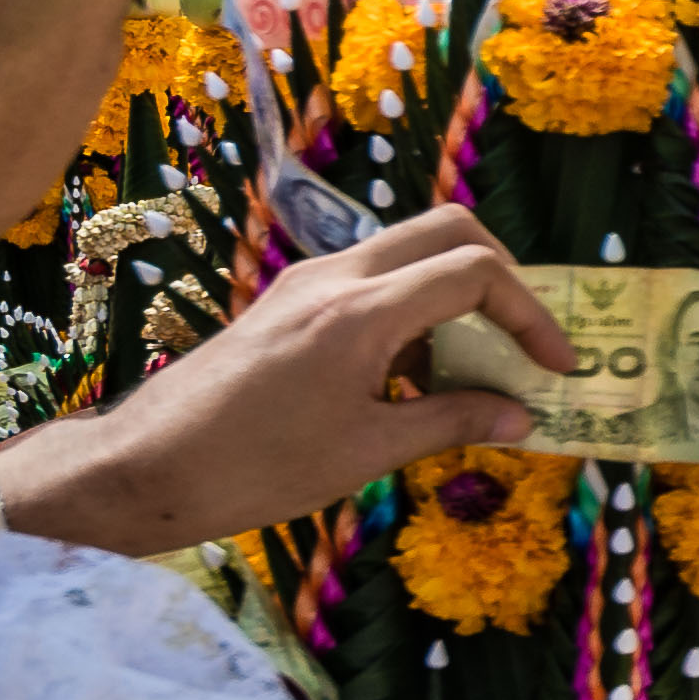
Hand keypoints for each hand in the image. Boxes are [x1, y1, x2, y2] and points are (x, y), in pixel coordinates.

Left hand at [0, 210, 558, 555]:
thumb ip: (451, 421)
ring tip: (466, 377)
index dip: (531, 313)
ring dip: (454, 297)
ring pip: (407, 253)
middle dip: (502, 279)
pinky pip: (369, 281)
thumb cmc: (255, 469)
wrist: (144, 468)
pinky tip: (407, 381)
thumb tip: (521, 416)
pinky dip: (411, 312)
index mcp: (360, 312)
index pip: (474, 271)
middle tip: (521, 342)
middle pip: (447, 231)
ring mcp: (304, 282)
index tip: (554, 367)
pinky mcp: (285, 301)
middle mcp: (334, 276)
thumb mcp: (365, 453)